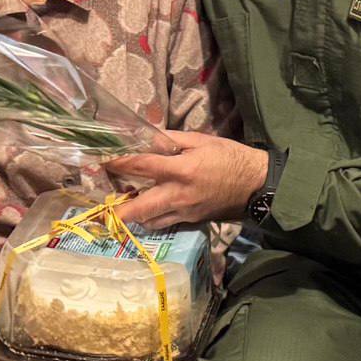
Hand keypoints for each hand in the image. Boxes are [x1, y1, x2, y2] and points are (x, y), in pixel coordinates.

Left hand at [107, 130, 266, 228]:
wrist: (255, 184)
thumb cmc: (230, 157)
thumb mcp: (202, 140)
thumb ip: (172, 139)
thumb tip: (149, 137)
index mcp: (180, 169)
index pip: (141, 166)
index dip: (119, 164)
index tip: (105, 161)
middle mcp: (178, 195)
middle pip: (139, 209)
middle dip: (118, 211)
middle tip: (106, 206)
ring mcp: (184, 212)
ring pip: (150, 222)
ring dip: (136, 216)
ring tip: (129, 204)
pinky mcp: (191, 221)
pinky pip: (166, 223)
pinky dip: (155, 218)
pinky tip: (152, 209)